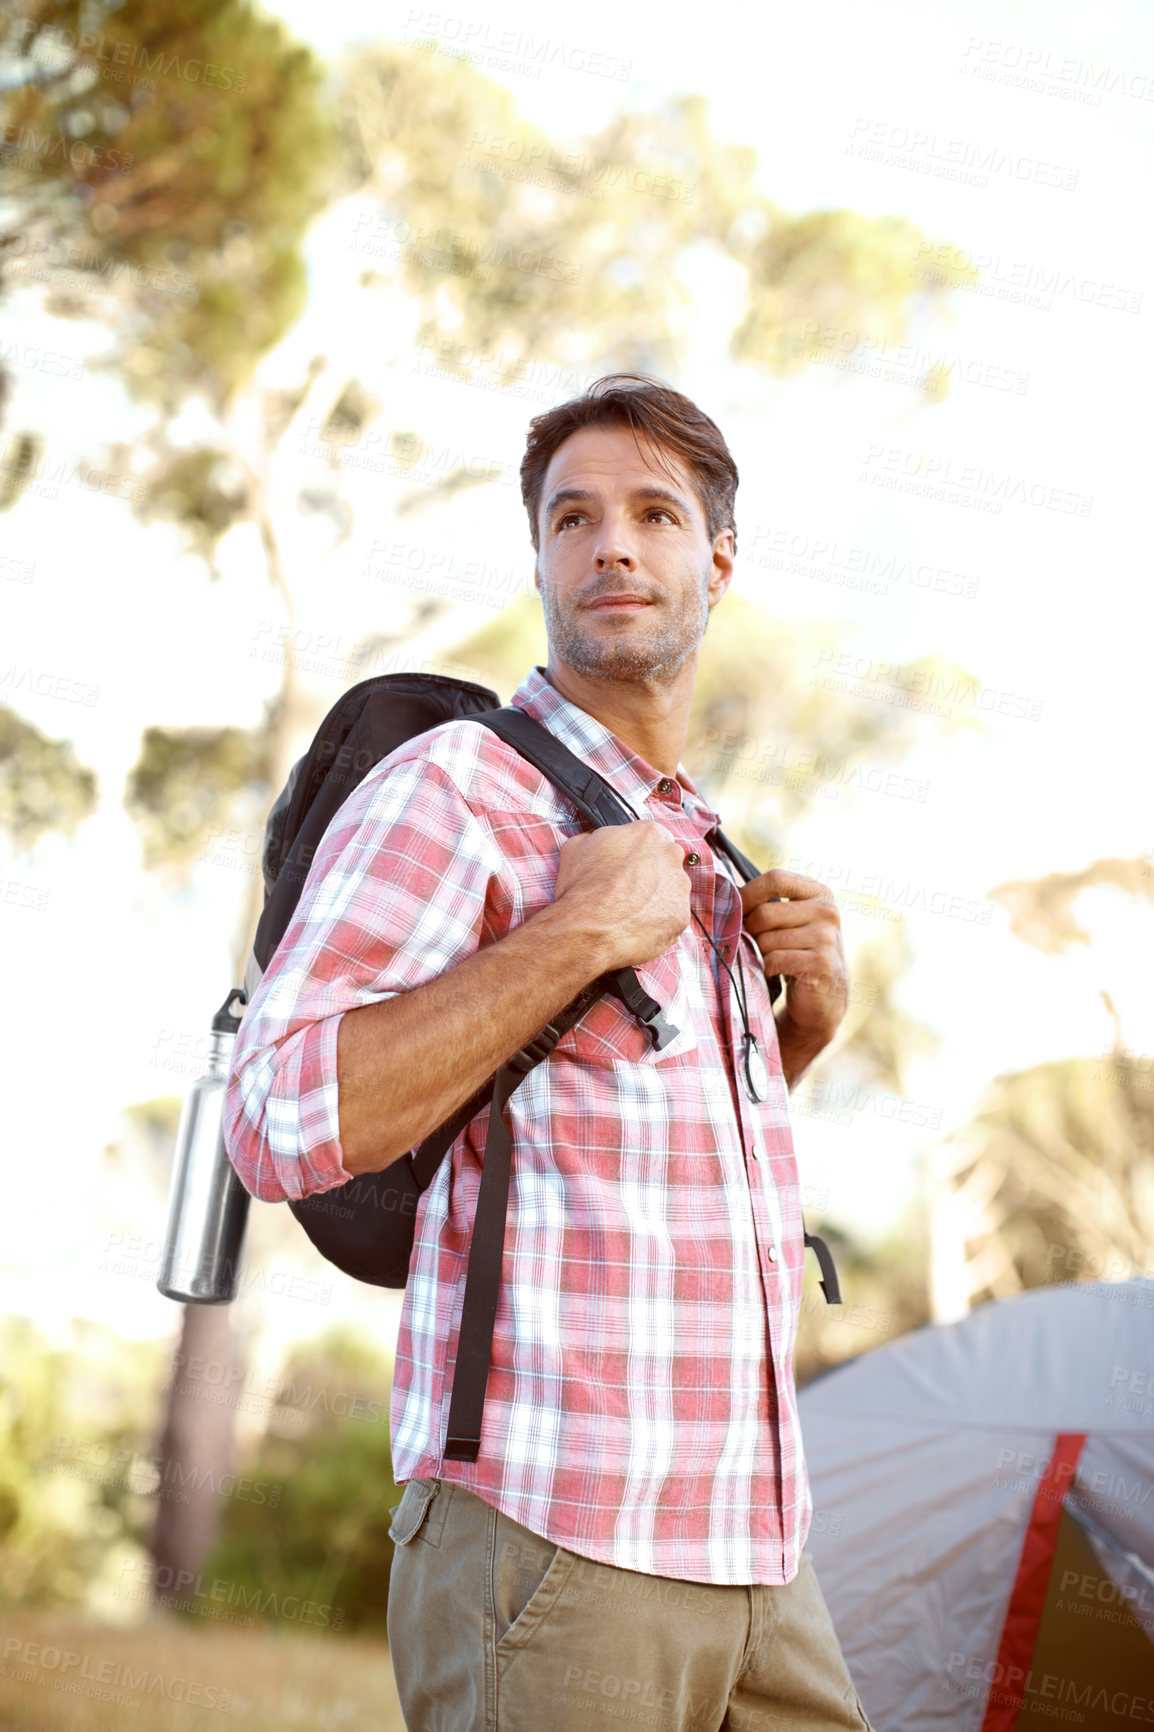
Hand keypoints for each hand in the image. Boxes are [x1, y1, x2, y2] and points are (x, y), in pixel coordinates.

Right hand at [552, 822, 690, 971]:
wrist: (588, 927)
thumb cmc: (581, 887)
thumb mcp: (577, 847)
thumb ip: (596, 838)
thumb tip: (596, 841)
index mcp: (648, 833)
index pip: (650, 837)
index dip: (636, 852)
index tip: (627, 865)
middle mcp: (670, 855)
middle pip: (665, 861)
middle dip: (651, 873)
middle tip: (628, 888)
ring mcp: (679, 886)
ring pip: (671, 889)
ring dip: (656, 896)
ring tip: (631, 910)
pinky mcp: (681, 914)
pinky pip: (672, 915)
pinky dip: (658, 920)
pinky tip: (637, 924)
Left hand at [739, 869, 847, 1084]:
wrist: (822, 996)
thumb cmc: (795, 952)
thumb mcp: (789, 921)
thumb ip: (767, 903)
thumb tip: (722, 892)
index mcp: (819, 893)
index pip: (775, 879)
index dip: (749, 894)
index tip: (736, 909)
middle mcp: (827, 911)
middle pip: (765, 913)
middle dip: (750, 932)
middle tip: (754, 945)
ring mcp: (827, 937)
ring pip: (766, 939)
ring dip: (759, 953)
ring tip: (769, 960)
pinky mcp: (821, 963)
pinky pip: (774, 959)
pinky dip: (766, 968)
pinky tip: (774, 972)